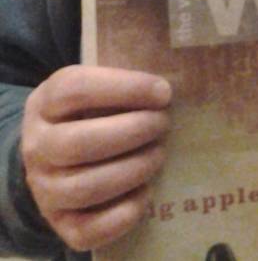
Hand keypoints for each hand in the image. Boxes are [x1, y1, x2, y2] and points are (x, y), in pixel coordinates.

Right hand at [21, 65, 171, 251]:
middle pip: (80, 143)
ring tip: (158, 154)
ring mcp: (43, 189)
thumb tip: (167, 90)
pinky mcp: (59, 223)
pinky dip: (124, 213)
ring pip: (85, 187)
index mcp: (46, 102)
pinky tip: (147, 191)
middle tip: (163, 123)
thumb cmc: (89, 112)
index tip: (163, 92)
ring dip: (133, 169)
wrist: (56, 155)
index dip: (126, 89)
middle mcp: (36, 146)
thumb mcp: (96, 86)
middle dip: (134, 131)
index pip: (77, 90)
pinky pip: (88, 230)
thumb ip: (123, 81)